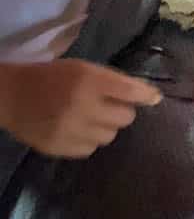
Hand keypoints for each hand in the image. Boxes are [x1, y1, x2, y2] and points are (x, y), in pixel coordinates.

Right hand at [0, 60, 162, 157]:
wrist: (12, 96)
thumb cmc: (53, 77)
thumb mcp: (83, 69)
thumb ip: (113, 81)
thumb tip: (148, 96)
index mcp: (88, 80)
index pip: (130, 91)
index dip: (146, 96)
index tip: (155, 99)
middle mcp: (82, 105)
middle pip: (125, 118)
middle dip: (122, 112)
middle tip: (110, 107)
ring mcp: (71, 129)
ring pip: (110, 136)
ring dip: (106, 127)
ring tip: (91, 118)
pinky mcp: (60, 147)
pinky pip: (91, 148)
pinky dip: (89, 140)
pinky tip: (78, 130)